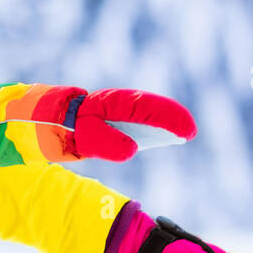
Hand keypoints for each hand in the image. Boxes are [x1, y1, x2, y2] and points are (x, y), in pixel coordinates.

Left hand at [72, 88, 196, 161]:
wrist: (61, 120)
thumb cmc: (76, 128)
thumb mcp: (88, 137)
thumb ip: (107, 143)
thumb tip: (131, 150)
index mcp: (116, 104)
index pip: (147, 108)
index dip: (169, 119)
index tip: (185, 131)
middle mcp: (125, 102)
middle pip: (155, 106)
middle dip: (174, 117)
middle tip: (190, 133)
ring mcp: (127, 108)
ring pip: (153, 110)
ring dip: (169, 120)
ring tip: (185, 134)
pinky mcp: (127, 117)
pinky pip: (147, 117)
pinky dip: (159, 124)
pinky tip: (169, 135)